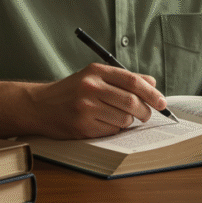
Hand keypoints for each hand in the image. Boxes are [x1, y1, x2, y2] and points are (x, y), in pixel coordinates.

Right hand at [28, 63, 166, 138]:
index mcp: (96, 71)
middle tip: (147, 115)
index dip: (152, 93)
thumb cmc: (71, 91)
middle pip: (132, 101)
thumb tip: (152, 83)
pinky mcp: (81, 126)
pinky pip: (111, 131)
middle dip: (145, 111)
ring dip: (129, 122)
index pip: (132, 81)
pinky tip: (105, 124)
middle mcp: (90, 87)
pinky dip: (115, 129)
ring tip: (122, 118)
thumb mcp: (93, 76)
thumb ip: (122, 78)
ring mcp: (85, 108)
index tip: (162, 102)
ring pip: (124, 119)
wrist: (38, 106)